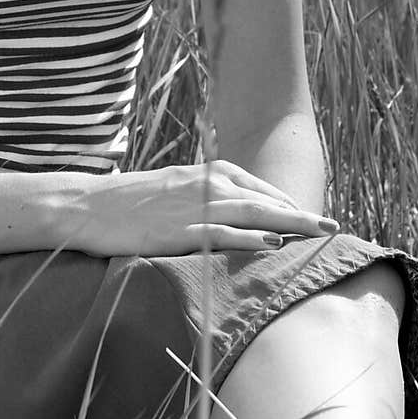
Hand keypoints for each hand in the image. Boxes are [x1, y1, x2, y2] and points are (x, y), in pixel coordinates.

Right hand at [62, 158, 338, 257]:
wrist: (84, 205)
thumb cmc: (127, 202)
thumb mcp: (172, 191)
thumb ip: (204, 198)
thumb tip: (235, 216)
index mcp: (205, 173)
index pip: (258, 186)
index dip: (287, 203)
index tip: (312, 219)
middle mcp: (204, 184)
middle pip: (263, 197)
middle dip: (300, 213)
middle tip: (333, 227)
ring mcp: (191, 206)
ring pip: (251, 212)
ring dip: (288, 222)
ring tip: (317, 234)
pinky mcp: (177, 230)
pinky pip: (220, 233)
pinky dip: (248, 237)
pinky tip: (271, 244)